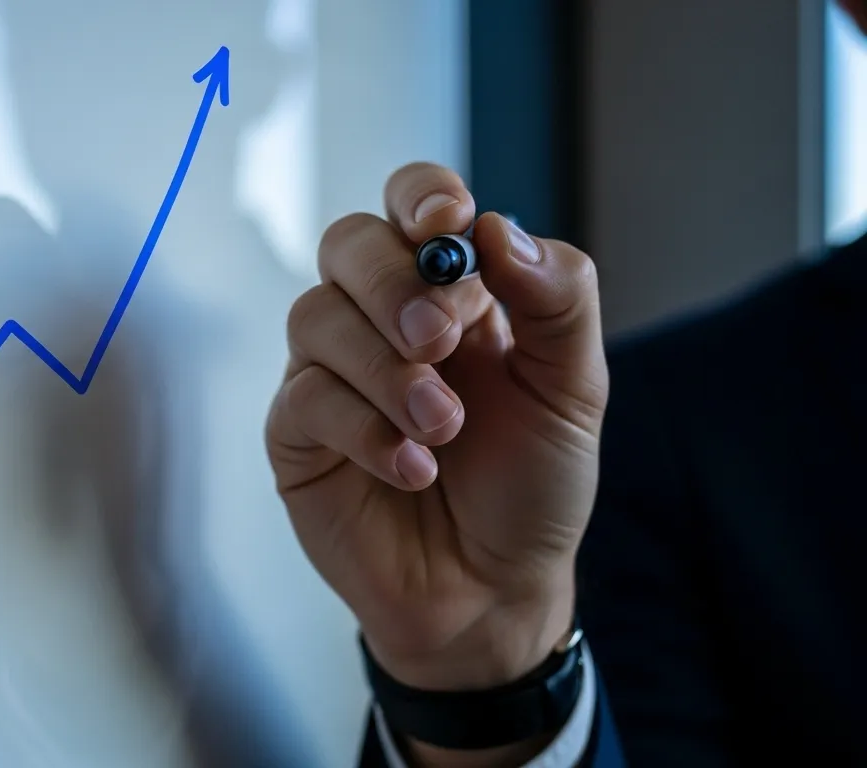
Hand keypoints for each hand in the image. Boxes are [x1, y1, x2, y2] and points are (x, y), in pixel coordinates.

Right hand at [265, 163, 607, 692]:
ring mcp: (330, 372)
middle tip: (442, 341)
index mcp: (449, 289)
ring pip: (314, 316)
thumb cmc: (531, 485)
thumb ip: (557, 300)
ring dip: (385, 370)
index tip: (447, 222)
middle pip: (348, 243)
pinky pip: (305, 398)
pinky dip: (365, 430)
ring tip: (443, 429)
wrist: (493, 589)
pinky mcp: (297, 433)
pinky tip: (415, 469)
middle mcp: (379, 317)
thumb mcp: (572, 389)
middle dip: (392, 284)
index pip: (412, 203)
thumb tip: (498, 228)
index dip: (419, 196)